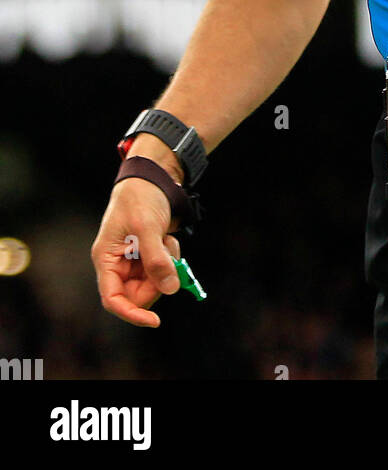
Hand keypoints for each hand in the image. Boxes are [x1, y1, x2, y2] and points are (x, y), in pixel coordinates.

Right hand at [91, 179, 182, 327]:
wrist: (152, 176)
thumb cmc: (141, 197)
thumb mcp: (147, 227)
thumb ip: (156, 259)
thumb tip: (170, 288)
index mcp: (106, 258)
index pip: (113, 299)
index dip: (132, 314)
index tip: (155, 321)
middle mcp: (117, 264)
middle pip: (138, 293)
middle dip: (157, 280)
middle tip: (170, 259)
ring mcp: (133, 260)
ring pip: (153, 282)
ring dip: (166, 265)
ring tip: (166, 240)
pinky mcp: (147, 254)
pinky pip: (162, 269)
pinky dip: (170, 257)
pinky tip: (168, 237)